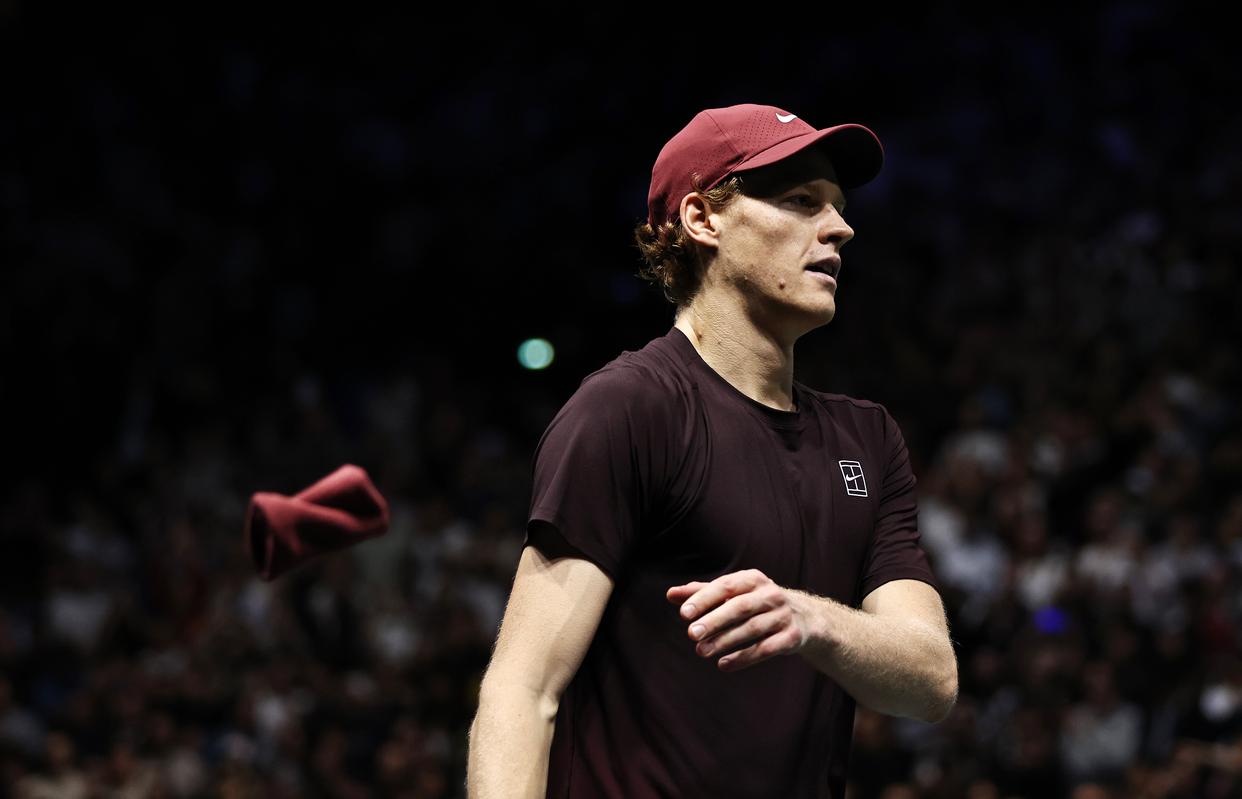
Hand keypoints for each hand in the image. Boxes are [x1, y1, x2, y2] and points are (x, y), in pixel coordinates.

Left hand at [665, 568, 814, 671]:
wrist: (804, 618)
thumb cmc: (756, 603)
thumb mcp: (734, 593)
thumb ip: (702, 593)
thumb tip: (670, 594)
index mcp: (753, 579)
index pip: (726, 586)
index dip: (705, 599)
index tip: (683, 613)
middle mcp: (770, 594)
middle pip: (739, 607)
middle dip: (714, 621)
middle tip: (691, 635)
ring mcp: (783, 616)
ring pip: (752, 629)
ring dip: (725, 641)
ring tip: (701, 652)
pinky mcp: (791, 637)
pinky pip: (765, 649)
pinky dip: (743, 657)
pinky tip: (723, 664)